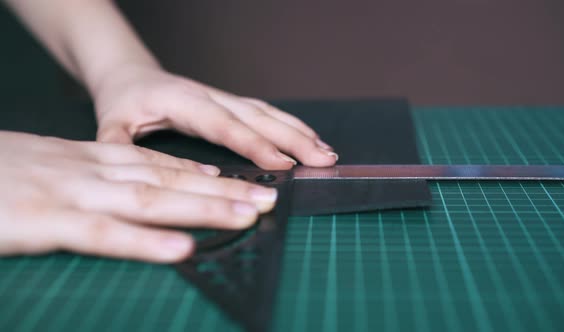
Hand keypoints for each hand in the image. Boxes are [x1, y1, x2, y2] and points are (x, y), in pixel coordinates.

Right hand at [0, 131, 278, 262]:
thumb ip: (85, 174)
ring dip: (204, 209)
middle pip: (170, 179)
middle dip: (223, 190)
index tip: (238, 179)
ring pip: (151, 200)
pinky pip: (103, 234)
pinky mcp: (43, 221)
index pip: (157, 164)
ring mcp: (69, 194)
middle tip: (267, 199)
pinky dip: (146, 242)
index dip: (203, 173)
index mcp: (88, 159)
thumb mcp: (44, 165)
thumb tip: (121, 186)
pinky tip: (183, 249)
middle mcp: (89, 171)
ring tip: (248, 216)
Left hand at [92, 65, 337, 169]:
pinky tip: (309, 139)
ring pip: (268, 114)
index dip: (255, 144)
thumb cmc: (124, 100)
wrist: (132, 76)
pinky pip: (266, 114)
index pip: (224, 125)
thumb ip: (118, 146)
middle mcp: (211, 97)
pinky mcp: (231, 105)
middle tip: (323, 160)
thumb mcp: (111, 123)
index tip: (282, 163)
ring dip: (300, 132)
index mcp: (184, 102)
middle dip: (294, 139)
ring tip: (327, 152)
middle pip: (258, 117)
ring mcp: (224, 99)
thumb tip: (131, 174)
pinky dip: (291, 127)